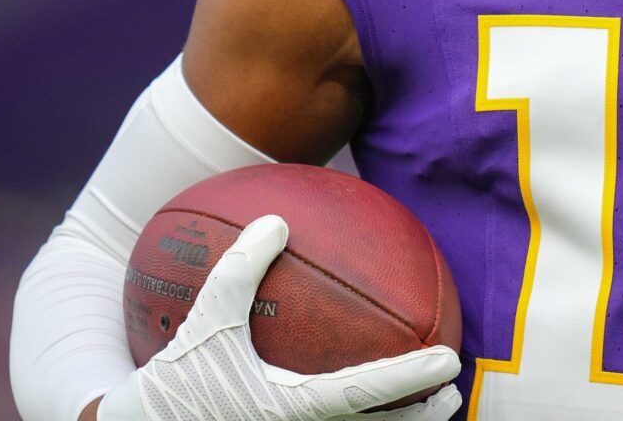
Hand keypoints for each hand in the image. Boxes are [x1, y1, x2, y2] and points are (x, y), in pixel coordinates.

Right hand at [97, 215, 462, 420]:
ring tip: (428, 408)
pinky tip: (368, 411)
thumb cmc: (169, 384)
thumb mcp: (203, 325)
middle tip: (453, 391)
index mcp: (287, 410)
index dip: (411, 379)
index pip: (364, 394)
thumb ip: (239, 272)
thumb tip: (275, 220)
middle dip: (421, 417)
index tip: (450, 360)